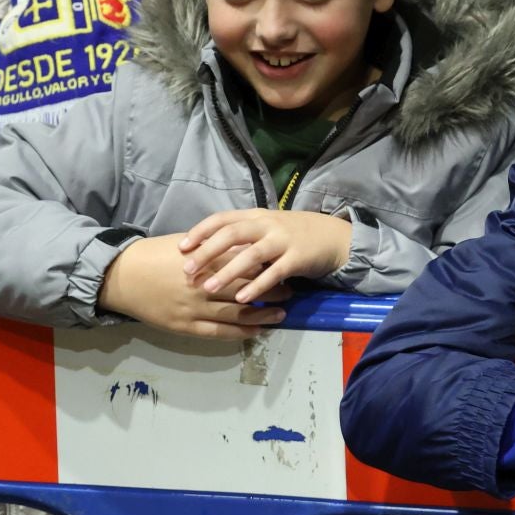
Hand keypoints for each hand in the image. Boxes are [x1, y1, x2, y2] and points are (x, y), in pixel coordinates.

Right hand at [100, 234, 287, 338]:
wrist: (122, 276)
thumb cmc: (155, 255)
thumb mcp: (188, 244)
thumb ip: (215, 248)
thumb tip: (243, 247)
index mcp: (205, 261)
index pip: (245, 265)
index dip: (268, 268)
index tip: (284, 267)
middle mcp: (203, 286)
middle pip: (247, 291)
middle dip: (272, 292)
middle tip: (291, 293)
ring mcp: (194, 309)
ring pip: (236, 314)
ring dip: (262, 316)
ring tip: (281, 315)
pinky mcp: (185, 326)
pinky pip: (218, 333)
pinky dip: (240, 333)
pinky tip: (256, 332)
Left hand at [179, 209, 353, 302]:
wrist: (333, 237)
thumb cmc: (294, 234)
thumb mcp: (267, 227)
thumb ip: (243, 234)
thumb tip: (207, 248)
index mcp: (256, 216)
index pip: (223, 219)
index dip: (201, 231)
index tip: (181, 247)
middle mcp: (267, 225)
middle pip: (232, 234)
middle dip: (208, 252)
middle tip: (188, 269)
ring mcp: (283, 240)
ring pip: (251, 255)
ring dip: (228, 272)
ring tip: (208, 287)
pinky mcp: (297, 258)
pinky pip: (274, 273)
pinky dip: (257, 286)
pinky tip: (243, 299)